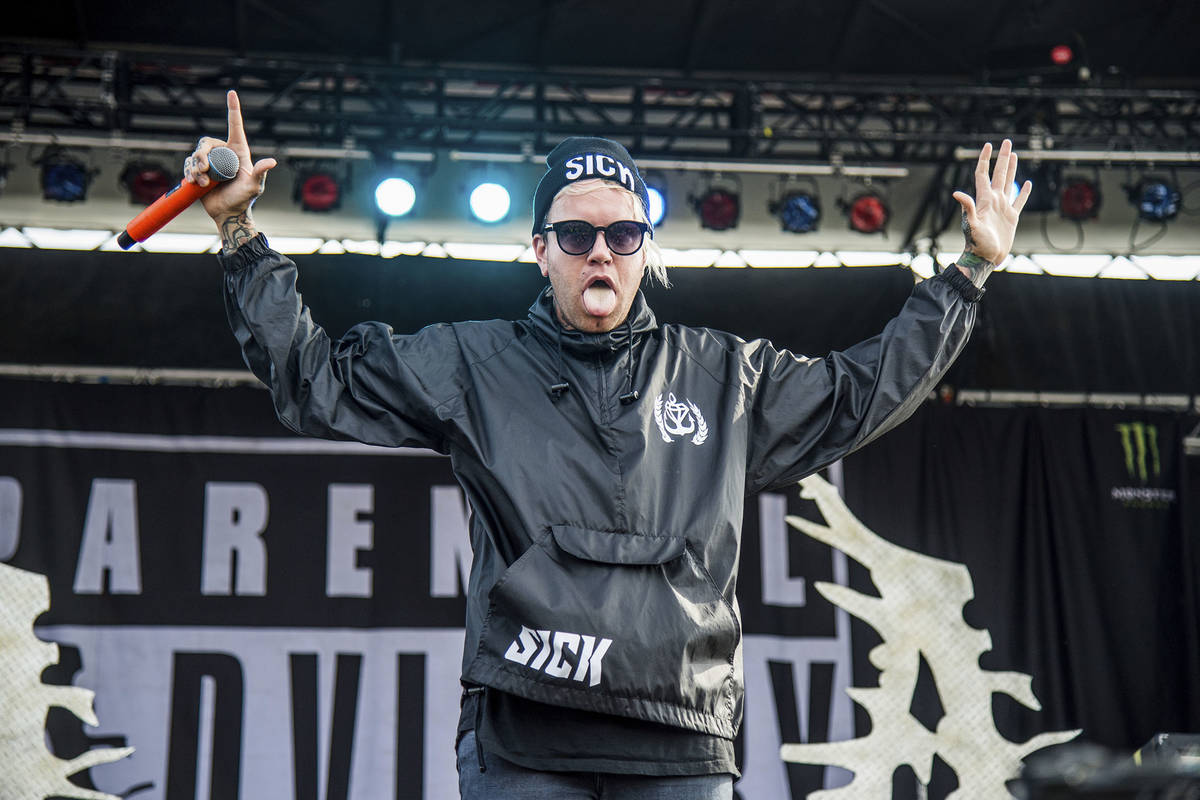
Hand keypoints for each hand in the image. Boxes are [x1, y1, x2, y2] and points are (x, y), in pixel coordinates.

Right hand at [183, 90, 276, 251]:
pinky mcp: (199, 171)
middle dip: (202, 154)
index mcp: (238, 151)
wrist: (228, 213)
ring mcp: (211, 162)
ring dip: (195, 167)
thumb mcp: (254, 186)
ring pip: (196, 154)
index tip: (232, 92)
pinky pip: (189, 164)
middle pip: (207, 142)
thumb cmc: (244, 199)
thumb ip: (260, 173)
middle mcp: (224, 154)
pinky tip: (194, 183)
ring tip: (202, 182)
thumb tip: (271, 162)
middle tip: (203, 170)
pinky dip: (189, 172)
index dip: (233, 109)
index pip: (235, 126)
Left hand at [951, 139, 1031, 286]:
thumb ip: (967, 208)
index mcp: (984, 200)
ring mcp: (1002, 208)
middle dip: (1002, 158)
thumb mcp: (971, 225)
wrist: (985, 258)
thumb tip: (956, 193)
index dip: (985, 159)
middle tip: (1006, 142)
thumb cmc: (977, 244)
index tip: (988, 145)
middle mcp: (993, 201)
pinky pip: (1019, 201)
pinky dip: (1024, 192)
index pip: (983, 174)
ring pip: (1008, 183)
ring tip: (1014, 155)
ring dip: (1011, 169)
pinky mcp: (1011, 217)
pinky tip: (1027, 183)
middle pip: (998, 174)